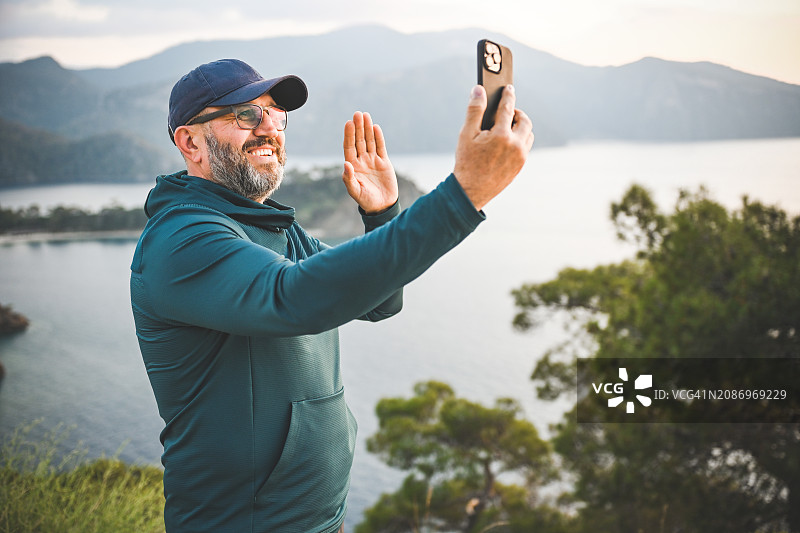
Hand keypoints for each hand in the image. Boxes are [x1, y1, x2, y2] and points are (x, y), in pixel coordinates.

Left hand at [342, 111, 398, 213]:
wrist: (382, 206)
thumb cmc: (366, 200)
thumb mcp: (355, 191)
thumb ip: (349, 178)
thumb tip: (346, 164)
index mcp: (352, 166)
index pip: (349, 147)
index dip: (349, 135)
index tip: (348, 123)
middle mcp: (361, 160)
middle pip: (359, 140)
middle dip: (358, 127)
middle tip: (357, 114)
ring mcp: (372, 160)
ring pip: (369, 141)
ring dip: (367, 129)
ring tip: (365, 115)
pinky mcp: (383, 162)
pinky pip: (380, 147)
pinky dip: (378, 137)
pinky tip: (375, 127)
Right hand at [453, 85, 533, 210]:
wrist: (471, 191)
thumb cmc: (466, 162)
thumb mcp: (466, 134)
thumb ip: (474, 110)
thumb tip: (478, 90)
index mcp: (501, 135)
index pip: (508, 107)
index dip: (508, 95)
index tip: (509, 88)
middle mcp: (515, 145)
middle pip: (524, 120)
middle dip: (517, 113)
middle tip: (507, 112)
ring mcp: (520, 157)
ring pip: (528, 134)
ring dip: (520, 127)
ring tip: (507, 127)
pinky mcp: (521, 166)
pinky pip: (526, 147)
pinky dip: (520, 140)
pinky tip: (507, 142)